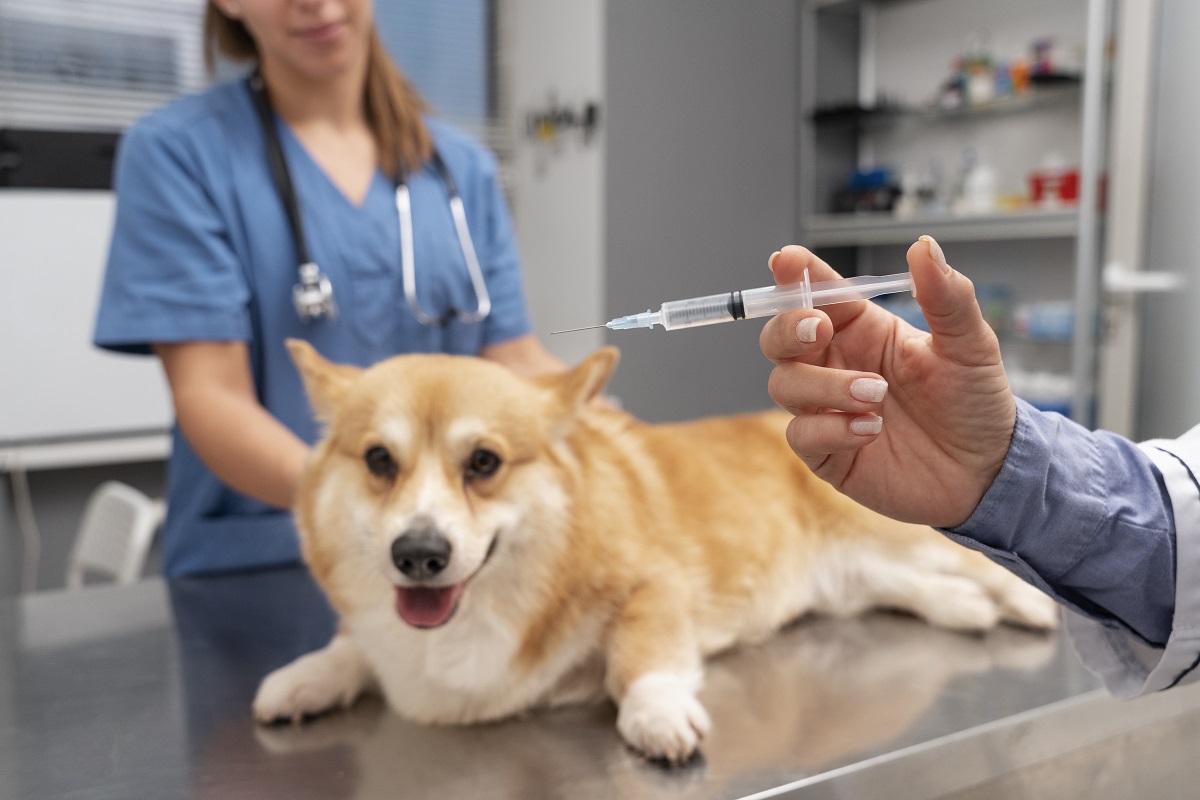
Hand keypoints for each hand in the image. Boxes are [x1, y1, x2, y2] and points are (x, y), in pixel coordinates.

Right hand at [759, 237, 1015, 527]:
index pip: (818, 294)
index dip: (796, 275)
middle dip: (788, 328)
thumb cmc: (975, 403)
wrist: (986, 472)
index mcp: (863, 330)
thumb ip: (946, 296)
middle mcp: (836, 365)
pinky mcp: (826, 452)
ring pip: (784, 384)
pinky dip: (831, 428)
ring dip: (825, 386)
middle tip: (820, 328)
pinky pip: (801, 434)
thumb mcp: (970, 345)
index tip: (786, 260)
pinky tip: (870, 430)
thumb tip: (924, 246)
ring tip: (876, 395)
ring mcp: (826, 409)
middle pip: (779, 338)